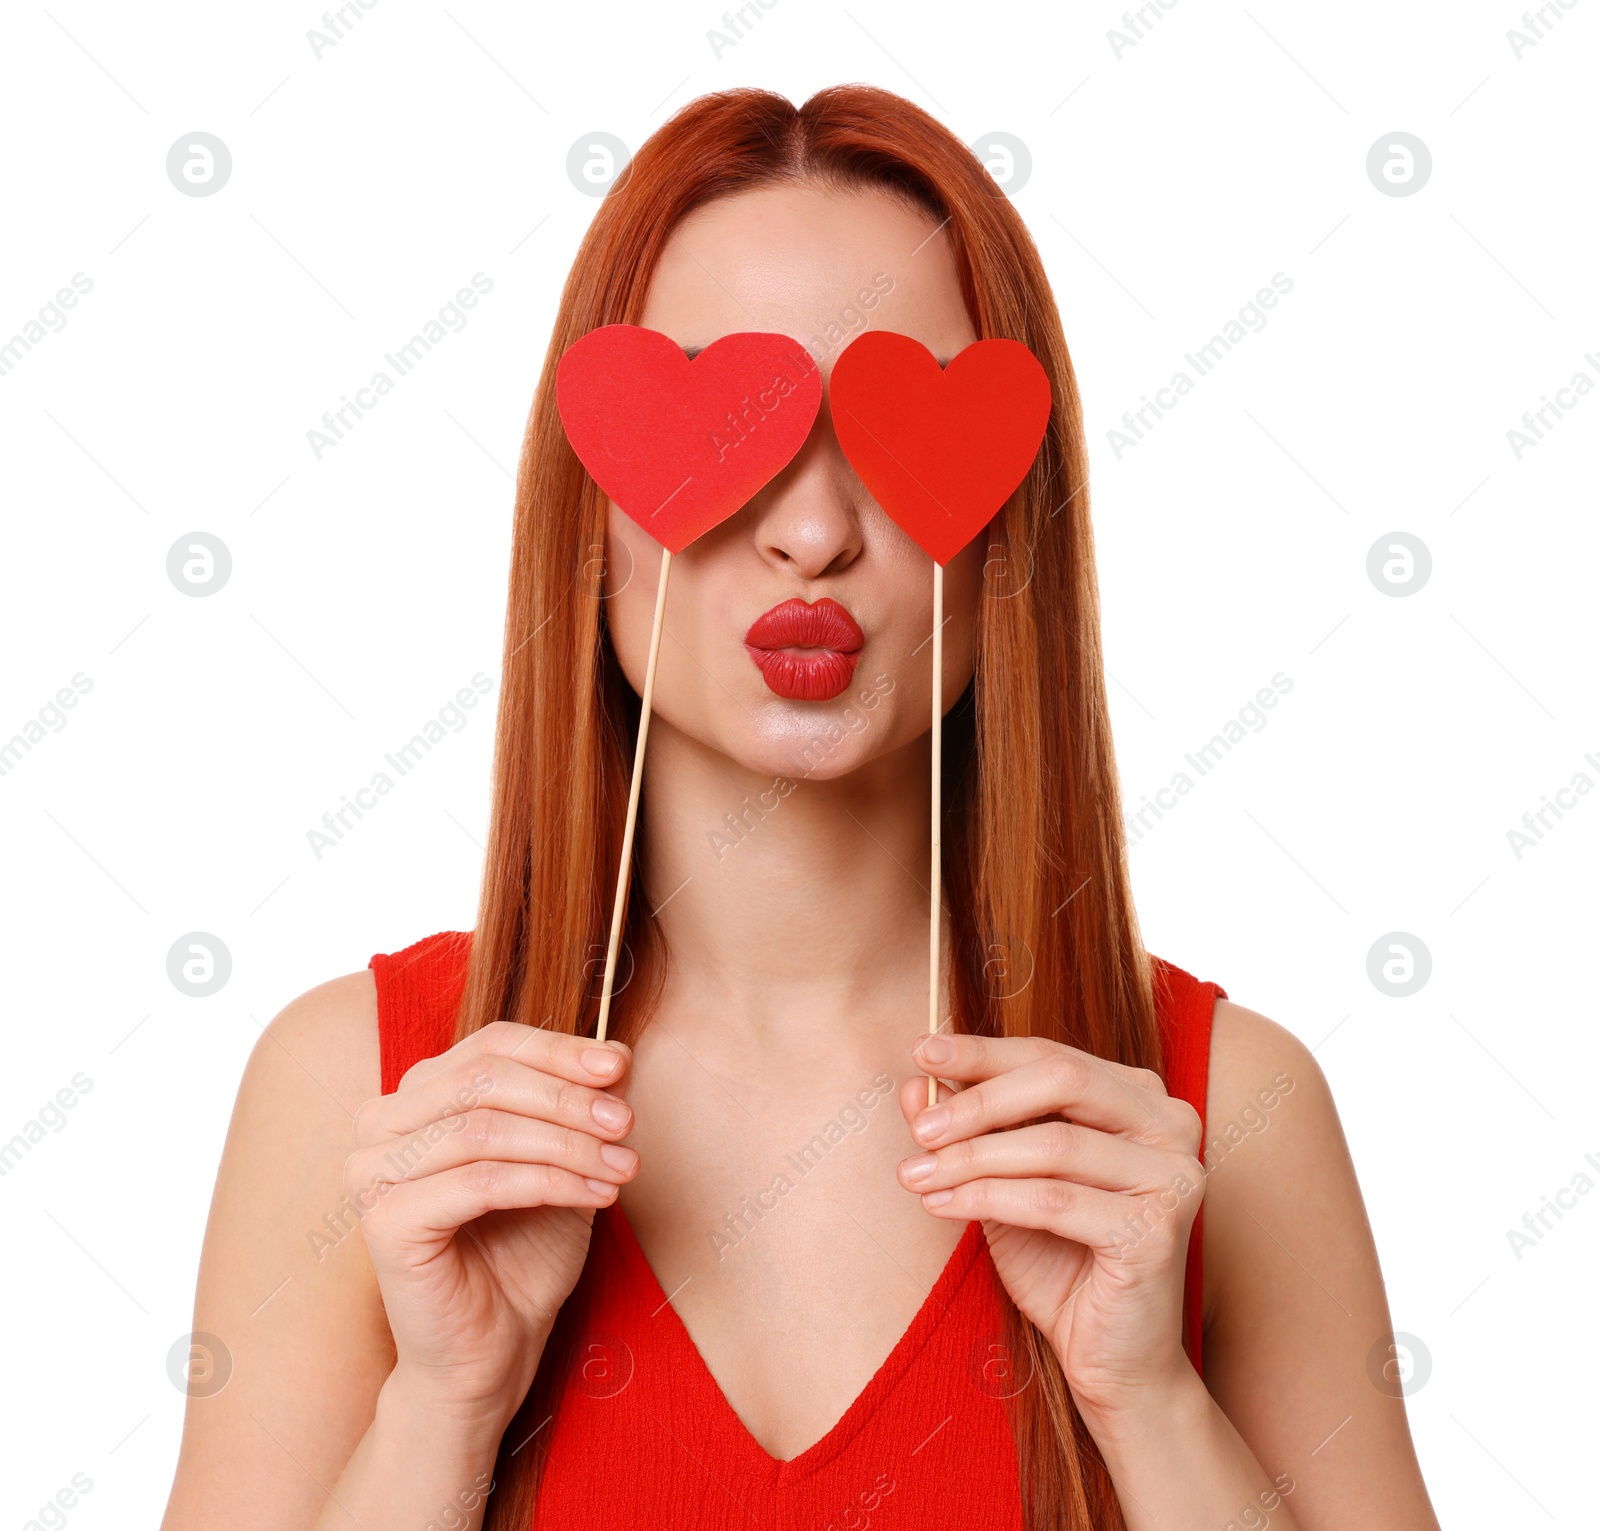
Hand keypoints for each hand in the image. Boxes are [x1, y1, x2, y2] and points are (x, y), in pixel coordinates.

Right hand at [345, 1021, 637, 1431]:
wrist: (493, 1349)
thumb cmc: (523, 1251)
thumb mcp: (565, 1159)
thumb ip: (580, 1105)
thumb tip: (616, 1054)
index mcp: (420, 1094)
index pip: (492, 1045)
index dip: (560, 1051)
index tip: (619, 1066)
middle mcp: (383, 1122)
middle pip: (486, 1078)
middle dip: (567, 1098)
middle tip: (625, 1124)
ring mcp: (373, 1170)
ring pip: (485, 1128)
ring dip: (567, 1143)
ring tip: (620, 1166)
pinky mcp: (384, 1220)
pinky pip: (479, 1182)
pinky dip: (547, 1182)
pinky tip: (593, 1195)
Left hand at [896, 1033, 1204, 1423]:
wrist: (1112, 1361)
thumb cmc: (1061, 1263)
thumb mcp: (1004, 1181)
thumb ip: (970, 1128)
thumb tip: (915, 1081)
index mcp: (1142, 1099)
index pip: (1054, 1056)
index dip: (984, 1053)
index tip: (922, 1050)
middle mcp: (1170, 1126)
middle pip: (1062, 1080)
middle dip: (978, 1100)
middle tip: (919, 1128)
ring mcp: (1173, 1177)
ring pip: (1053, 1143)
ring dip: (971, 1157)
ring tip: (915, 1175)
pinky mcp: (1156, 1231)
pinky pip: (1053, 1200)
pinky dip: (987, 1198)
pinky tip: (941, 1205)